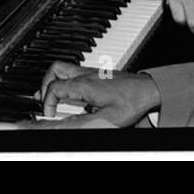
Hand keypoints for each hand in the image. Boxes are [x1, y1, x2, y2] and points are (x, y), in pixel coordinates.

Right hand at [38, 61, 159, 125]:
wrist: (149, 89)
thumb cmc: (131, 102)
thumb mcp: (106, 119)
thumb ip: (81, 123)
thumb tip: (62, 126)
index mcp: (84, 85)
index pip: (53, 88)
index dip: (46, 103)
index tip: (49, 115)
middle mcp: (85, 75)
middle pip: (54, 69)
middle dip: (44, 85)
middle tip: (46, 101)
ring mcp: (91, 72)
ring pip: (64, 67)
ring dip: (54, 80)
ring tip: (52, 95)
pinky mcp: (98, 73)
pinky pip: (74, 71)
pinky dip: (66, 81)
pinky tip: (71, 93)